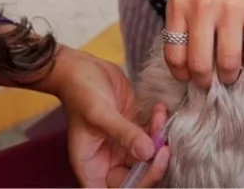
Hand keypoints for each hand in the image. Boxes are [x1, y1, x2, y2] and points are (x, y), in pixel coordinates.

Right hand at [46, 49, 166, 186]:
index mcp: (92, 167)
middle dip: (154, 162)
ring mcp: (122, 146)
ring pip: (149, 156)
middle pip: (138, 176)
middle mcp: (108, 161)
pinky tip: (160, 110)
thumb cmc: (79, 91)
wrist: (81, 67)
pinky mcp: (133, 130)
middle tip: (163, 145)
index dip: (138, 183)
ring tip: (159, 117)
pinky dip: (159, 126)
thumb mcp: (100, 114)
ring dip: (159, 140)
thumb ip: (123, 134)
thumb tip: (147, 152)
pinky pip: (152, 137)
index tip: (151, 163)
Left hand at [164, 0, 243, 87]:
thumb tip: (188, 61)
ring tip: (232, 72)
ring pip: (228, 63)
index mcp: (179, 5)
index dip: (182, 74)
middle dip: (206, 82)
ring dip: (230, 74)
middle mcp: (202, 10)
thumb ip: (183, 20)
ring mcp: (231, 10)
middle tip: (212, 82)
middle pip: (200, 66)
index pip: (174, 55)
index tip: (189, 77)